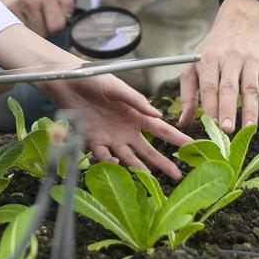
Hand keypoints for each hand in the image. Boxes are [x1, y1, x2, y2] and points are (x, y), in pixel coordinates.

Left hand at [41, 74, 188, 179]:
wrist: (66, 81)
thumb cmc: (93, 79)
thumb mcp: (117, 87)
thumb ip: (136, 101)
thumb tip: (158, 114)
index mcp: (135, 115)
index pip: (160, 129)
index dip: (176, 138)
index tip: (192, 147)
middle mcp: (125, 129)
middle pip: (148, 150)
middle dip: (162, 162)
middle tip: (178, 175)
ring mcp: (110, 137)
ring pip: (128, 158)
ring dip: (139, 168)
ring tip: (151, 180)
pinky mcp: (92, 141)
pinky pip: (103, 156)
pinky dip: (110, 162)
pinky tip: (117, 165)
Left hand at [177, 0, 258, 134]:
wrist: (240, 23)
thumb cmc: (212, 51)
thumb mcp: (194, 65)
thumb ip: (187, 94)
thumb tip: (183, 122)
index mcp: (209, 58)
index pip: (209, 85)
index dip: (211, 106)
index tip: (212, 126)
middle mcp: (230, 57)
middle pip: (229, 87)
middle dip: (228, 109)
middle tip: (227, 131)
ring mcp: (250, 60)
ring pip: (251, 87)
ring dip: (251, 110)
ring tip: (249, 130)